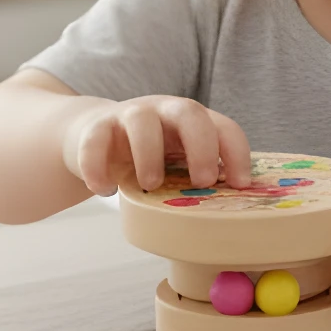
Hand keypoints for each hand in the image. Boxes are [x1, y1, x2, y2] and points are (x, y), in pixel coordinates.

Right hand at [62, 96, 251, 196]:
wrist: (90, 134)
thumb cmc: (144, 154)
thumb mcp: (173, 161)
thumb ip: (193, 176)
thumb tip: (225, 219)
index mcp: (191, 122)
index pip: (223, 127)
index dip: (236, 153)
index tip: (241, 184)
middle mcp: (163, 112)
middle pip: (189, 112)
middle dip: (201, 146)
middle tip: (203, 181)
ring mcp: (129, 115)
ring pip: (141, 120)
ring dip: (149, 154)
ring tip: (149, 185)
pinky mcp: (96, 127)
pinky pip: (95, 141)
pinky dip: (97, 166)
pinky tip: (104, 190)